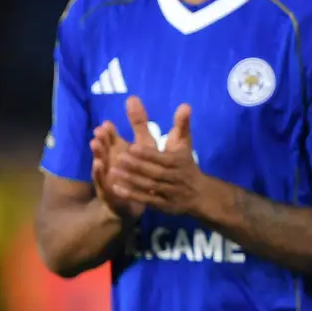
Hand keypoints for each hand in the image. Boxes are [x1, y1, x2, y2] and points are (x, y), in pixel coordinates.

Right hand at [89, 121, 143, 220]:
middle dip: (101, 140)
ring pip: (100, 161)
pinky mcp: (107, 187)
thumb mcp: (145, 143)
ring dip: (97, 154)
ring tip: (95, 144)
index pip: (111, 137)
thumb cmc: (142, 166)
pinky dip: (99, 173)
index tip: (106, 124)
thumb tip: (135, 97)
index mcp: (119, 148)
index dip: (108, 131)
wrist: (140, 196)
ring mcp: (107, 173)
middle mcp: (110, 159)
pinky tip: (99, 166)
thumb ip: (140, 123)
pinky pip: (101, 180)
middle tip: (98, 132)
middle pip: (103, 147)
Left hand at [106, 98, 209, 217]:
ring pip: (149, 187)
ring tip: (112, 171)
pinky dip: (131, 195)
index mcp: (179, 162)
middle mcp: (175, 178)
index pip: (161, 158)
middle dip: (136, 166)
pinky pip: (146, 200)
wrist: (199, 194)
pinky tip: (115, 188)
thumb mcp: (185, 143)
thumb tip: (185, 105)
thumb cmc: (186, 163)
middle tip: (117, 158)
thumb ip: (182, 125)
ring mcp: (169, 193)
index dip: (147, 154)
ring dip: (131, 180)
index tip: (131, 148)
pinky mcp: (163, 206)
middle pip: (154, 173)